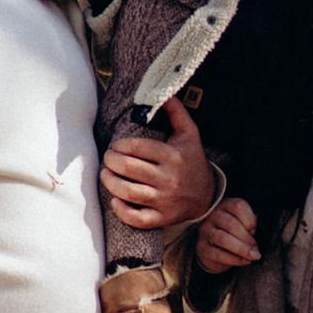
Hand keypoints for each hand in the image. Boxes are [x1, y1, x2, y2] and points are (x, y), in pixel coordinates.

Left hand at [100, 98, 219, 236]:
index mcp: (173, 155)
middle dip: (110, 161)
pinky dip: (122, 210)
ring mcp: (165, 201)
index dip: (119, 145)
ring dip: (110, 182)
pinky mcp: (161, 218)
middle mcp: (169, 179)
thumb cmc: (191, 160)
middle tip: (107, 158)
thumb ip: (176, 112)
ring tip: (105, 175)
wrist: (206, 195)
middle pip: (128, 168)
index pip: (137, 147)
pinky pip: (137, 218)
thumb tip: (164, 94)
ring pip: (129, 192)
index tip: (115, 146)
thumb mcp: (189, 133)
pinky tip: (115, 200)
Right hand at [196, 192, 260, 272]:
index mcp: (225, 204)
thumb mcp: (243, 223)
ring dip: (242, 249)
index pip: (238, 207)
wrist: (214, 248)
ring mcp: (205, 230)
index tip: (255, 231)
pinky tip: (244, 261)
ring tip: (253, 256)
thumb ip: (251, 223)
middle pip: (231, 224)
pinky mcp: (201, 247)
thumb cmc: (234, 232)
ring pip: (223, 239)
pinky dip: (234, 259)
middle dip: (247, 239)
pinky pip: (218, 254)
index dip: (250, 220)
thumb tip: (262, 231)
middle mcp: (212, 215)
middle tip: (257, 250)